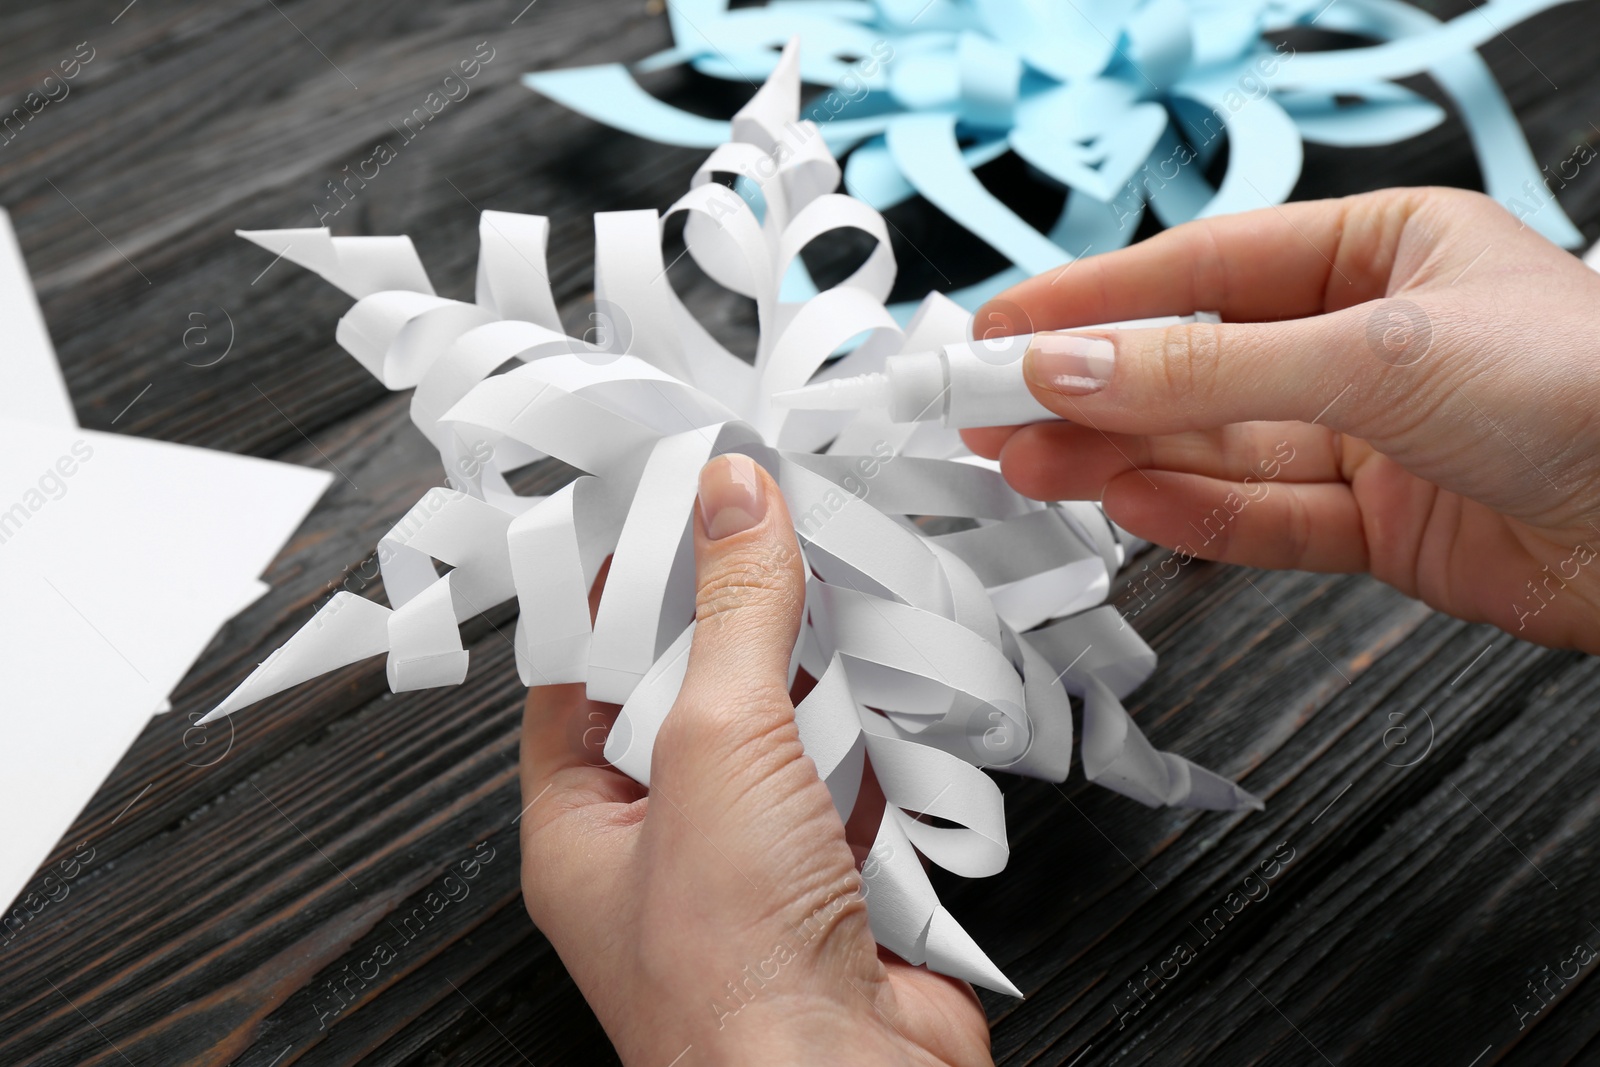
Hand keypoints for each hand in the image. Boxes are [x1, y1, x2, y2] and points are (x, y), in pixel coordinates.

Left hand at [518, 454, 992, 1066]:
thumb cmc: (734, 974)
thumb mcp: (715, 745)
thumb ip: (730, 616)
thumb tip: (731, 505)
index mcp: (583, 827)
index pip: (582, 678)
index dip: (620, 595)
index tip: (671, 518)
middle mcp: (663, 852)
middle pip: (690, 699)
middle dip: (734, 626)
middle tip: (770, 539)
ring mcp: (756, 873)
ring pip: (780, 741)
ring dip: (814, 680)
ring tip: (835, 595)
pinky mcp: (840, 887)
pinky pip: (852, 787)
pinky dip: (876, 743)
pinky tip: (891, 693)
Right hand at [963, 188, 1599, 652]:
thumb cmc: (1593, 391)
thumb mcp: (1375, 354)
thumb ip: (1212, 368)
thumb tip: (1076, 364)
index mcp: (1382, 253)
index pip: (1204, 266)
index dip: (1095, 297)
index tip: (1004, 325)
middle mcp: (1369, 343)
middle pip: (1197, 362)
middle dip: (1092, 387)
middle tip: (993, 407)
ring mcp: (1373, 439)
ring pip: (1218, 445)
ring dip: (1121, 456)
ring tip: (1030, 462)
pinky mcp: (1382, 527)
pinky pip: (1264, 517)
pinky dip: (1195, 515)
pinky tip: (1128, 504)